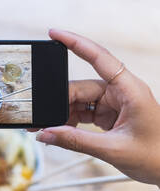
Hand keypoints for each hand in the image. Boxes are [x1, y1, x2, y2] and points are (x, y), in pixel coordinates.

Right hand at [35, 29, 159, 185]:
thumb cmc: (155, 156)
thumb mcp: (112, 149)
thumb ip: (75, 141)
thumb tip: (45, 133)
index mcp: (129, 89)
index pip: (99, 57)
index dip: (75, 42)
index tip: (54, 33)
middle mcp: (120, 90)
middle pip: (81, 86)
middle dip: (59, 100)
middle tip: (41, 116)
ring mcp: (114, 101)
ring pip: (79, 99)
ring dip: (64, 113)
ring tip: (51, 128)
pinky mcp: (109, 112)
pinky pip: (84, 109)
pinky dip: (71, 119)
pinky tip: (62, 129)